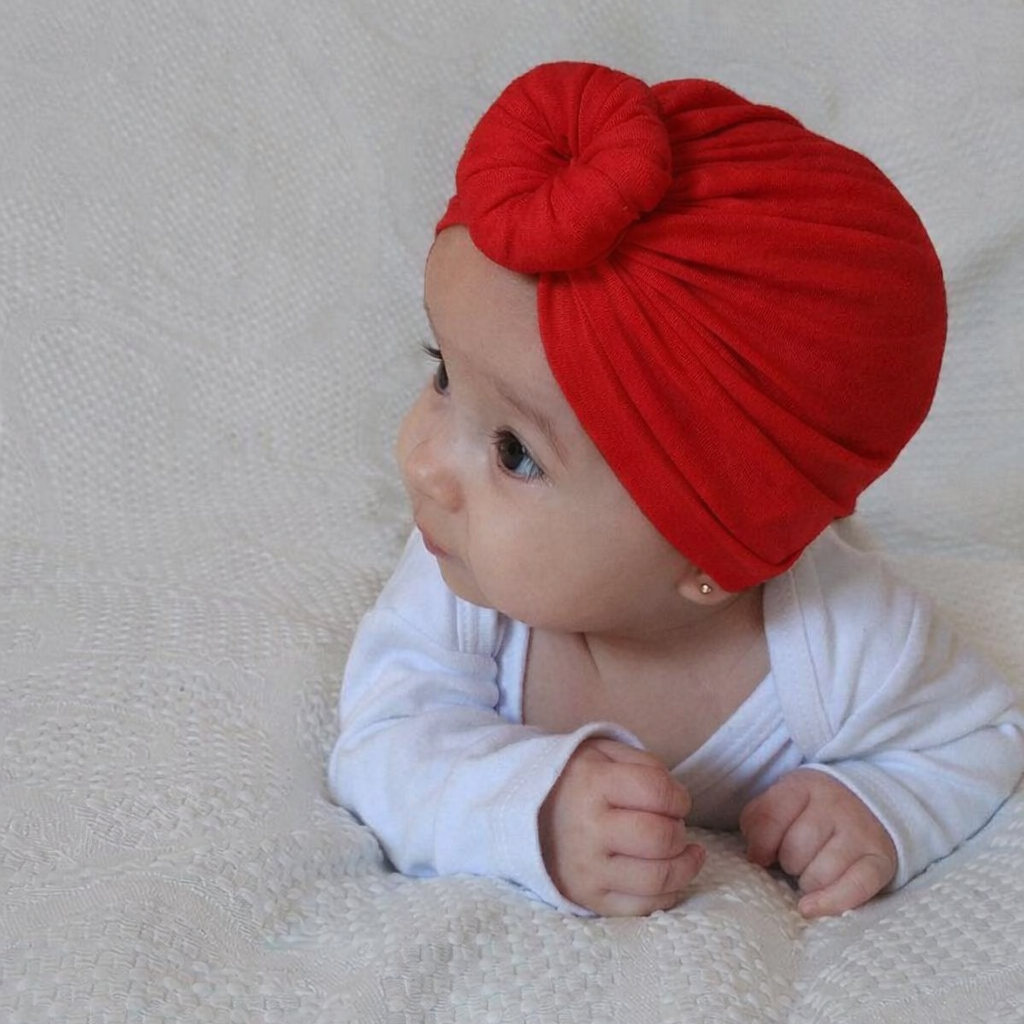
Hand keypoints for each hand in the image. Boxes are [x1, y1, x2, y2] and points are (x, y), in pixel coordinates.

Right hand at [538, 737, 704, 915]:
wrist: (522, 814)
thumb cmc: (573, 780)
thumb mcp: (601, 752)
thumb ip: (644, 764)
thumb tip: (677, 798)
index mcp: (591, 784)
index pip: (658, 792)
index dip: (679, 796)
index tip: (677, 799)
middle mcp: (588, 829)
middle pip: (661, 838)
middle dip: (679, 830)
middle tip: (673, 823)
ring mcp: (587, 869)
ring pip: (657, 879)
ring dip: (684, 866)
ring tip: (685, 852)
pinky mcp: (588, 898)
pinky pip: (641, 907)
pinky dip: (667, 894)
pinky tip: (670, 876)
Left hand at [739, 769, 896, 917]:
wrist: (867, 805)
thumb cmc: (811, 811)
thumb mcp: (782, 801)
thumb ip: (759, 820)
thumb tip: (755, 855)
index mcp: (804, 785)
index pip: (770, 816)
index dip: (759, 843)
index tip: (759, 856)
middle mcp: (835, 805)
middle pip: (795, 850)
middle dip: (787, 863)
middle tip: (793, 860)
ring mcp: (860, 832)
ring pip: (820, 873)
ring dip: (807, 883)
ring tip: (809, 873)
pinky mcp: (880, 860)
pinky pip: (855, 888)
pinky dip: (830, 902)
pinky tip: (809, 907)